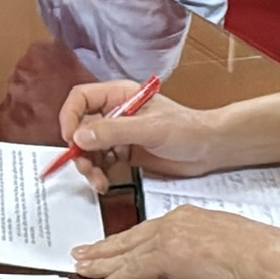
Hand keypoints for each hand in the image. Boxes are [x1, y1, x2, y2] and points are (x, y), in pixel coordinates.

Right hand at [55, 82, 226, 189]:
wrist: (209, 149)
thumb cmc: (187, 129)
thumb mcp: (149, 128)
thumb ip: (114, 131)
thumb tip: (81, 137)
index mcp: (119, 95)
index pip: (81, 99)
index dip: (70, 117)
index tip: (72, 139)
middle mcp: (114, 113)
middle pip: (80, 127)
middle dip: (79, 150)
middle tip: (87, 168)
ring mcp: (118, 134)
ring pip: (88, 148)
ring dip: (88, 166)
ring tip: (98, 181)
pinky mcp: (124, 153)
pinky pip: (101, 162)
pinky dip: (98, 174)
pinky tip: (105, 183)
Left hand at [71, 203, 279, 278]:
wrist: (267, 257)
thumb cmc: (256, 254)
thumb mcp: (221, 243)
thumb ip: (200, 249)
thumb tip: (193, 262)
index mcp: (186, 216)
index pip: (145, 230)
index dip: (123, 240)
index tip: (108, 246)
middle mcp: (174, 222)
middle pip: (128, 238)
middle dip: (102, 248)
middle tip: (81, 255)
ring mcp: (171, 237)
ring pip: (126, 251)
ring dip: (102, 262)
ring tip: (82, 268)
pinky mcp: (171, 256)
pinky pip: (135, 269)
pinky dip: (119, 277)